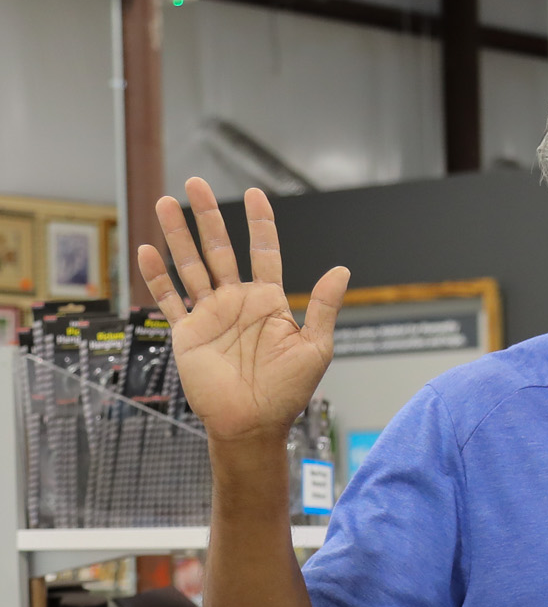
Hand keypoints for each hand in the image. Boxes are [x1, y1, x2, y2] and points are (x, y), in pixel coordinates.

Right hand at [136, 178, 348, 444]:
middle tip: (194, 182)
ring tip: (166, 203)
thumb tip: (342, 269)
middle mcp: (238, 302)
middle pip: (219, 249)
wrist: (254, 423)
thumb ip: (326, 307)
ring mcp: (210, 315)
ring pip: (191, 265)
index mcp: (269, 301)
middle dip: (207, 216)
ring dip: (177, 235)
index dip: (259, 223)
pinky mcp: (188, 332)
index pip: (263, 252)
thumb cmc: (289, 391)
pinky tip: (147, 250)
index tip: (254, 193)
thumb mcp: (316, 347)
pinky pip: (169, 298)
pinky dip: (157, 275)